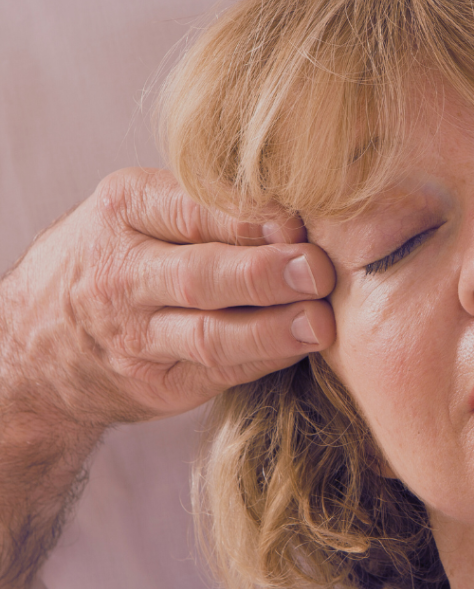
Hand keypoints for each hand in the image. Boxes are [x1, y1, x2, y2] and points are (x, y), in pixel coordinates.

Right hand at [0, 167, 336, 431]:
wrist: (39, 336)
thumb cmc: (121, 252)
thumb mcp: (141, 208)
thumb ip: (211, 205)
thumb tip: (304, 208)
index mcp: (125, 210)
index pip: (189, 210)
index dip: (247, 218)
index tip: (297, 221)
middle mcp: (124, 274)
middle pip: (200, 275)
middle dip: (264, 273)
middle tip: (318, 271)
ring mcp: (137, 336)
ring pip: (210, 334)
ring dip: (272, 329)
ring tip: (319, 322)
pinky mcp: (158, 383)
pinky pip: (220, 371)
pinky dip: (266, 358)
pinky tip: (301, 347)